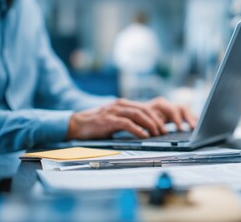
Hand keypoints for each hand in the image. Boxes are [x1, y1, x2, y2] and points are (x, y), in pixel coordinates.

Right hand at [67, 98, 196, 140]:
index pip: (145, 108)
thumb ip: (128, 120)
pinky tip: (144, 136)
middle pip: (144, 110)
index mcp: (123, 104)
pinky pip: (127, 123)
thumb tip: (145, 129)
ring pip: (138, 115)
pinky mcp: (108, 120)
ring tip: (158, 134)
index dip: (156, 117)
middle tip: (164, 132)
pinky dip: (138, 130)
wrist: (76, 124)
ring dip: (150, 125)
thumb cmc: (97, 124)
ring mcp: (114, 111)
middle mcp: (120, 105)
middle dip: (157, 121)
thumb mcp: (115, 119)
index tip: (164, 127)